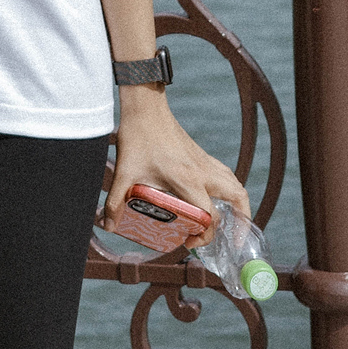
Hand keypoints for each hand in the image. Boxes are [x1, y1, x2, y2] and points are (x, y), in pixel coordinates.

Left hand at [103, 92, 249, 231]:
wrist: (145, 106)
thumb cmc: (137, 137)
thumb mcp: (124, 173)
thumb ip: (115, 201)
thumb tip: (106, 225)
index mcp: (188, 180)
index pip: (210, 216)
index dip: (205, 236)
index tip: (189, 242)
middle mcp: (203, 171)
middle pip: (238, 197)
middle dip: (241, 222)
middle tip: (232, 241)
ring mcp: (204, 161)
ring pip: (235, 184)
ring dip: (238, 204)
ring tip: (231, 223)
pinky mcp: (201, 154)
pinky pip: (224, 174)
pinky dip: (228, 189)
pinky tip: (214, 198)